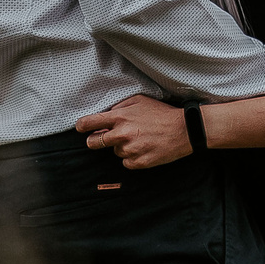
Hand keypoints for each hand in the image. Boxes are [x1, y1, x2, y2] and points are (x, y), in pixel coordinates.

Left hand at [75, 93, 192, 167]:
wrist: (184, 130)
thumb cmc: (161, 113)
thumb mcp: (139, 101)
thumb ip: (120, 107)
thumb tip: (106, 114)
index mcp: (120, 117)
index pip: (90, 123)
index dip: (82, 126)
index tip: (81, 128)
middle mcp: (122, 134)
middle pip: (94, 142)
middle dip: (94, 141)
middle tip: (102, 138)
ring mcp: (130, 150)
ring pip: (114, 152)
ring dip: (121, 147)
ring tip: (138, 139)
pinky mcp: (139, 162)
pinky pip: (126, 163)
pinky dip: (131, 158)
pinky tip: (143, 149)